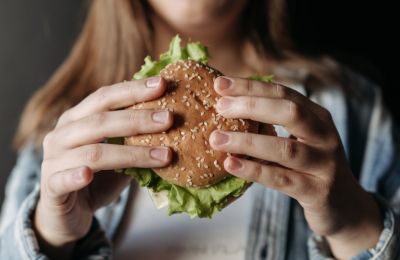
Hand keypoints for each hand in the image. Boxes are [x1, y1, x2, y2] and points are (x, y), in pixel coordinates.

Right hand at [34, 76, 172, 258]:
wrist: (69, 214)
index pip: (105, 97)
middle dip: (138, 118)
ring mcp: (53, 160)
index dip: (133, 90)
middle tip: (169, 118)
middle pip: (100, 120)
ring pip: (93, 152)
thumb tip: (175, 125)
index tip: (163, 84)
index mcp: (78, 119)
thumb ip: (137, 141)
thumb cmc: (99, 179)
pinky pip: (62, 180)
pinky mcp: (50, 188)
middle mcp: (63, 134)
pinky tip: (88, 174)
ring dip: (131, 154)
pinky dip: (75, 176)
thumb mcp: (121, 156)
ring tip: (164, 155)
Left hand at [210, 76, 382, 258]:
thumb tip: (229, 108)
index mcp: (317, 117)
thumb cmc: (310, 167)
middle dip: (251, 106)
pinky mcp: (317, 192)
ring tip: (216, 139)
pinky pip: (281, 179)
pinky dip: (254, 171)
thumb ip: (273, 124)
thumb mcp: (300, 139)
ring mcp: (324, 164)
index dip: (251, 87)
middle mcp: (324, 136)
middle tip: (219, 107)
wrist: (344, 206)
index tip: (220, 84)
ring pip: (285, 148)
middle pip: (289, 112)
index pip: (283, 93)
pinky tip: (231, 165)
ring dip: (247, 141)